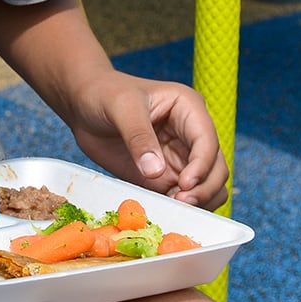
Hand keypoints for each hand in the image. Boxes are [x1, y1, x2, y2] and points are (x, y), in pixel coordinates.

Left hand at [65, 71, 228, 209]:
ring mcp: (181, 157)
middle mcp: (191, 134)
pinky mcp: (166, 176)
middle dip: (204, 188)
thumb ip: (138, 137)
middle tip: (181, 202)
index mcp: (188, 108)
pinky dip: (180, 207)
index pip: (208, 141)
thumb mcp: (121, 107)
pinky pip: (183, 197)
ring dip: (198, 201)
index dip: (202, 165)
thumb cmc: (104, 94)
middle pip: (216, 168)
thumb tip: (156, 171)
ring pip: (207, 186)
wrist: (84, 106)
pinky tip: (163, 207)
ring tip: (173, 206)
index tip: (184, 184)